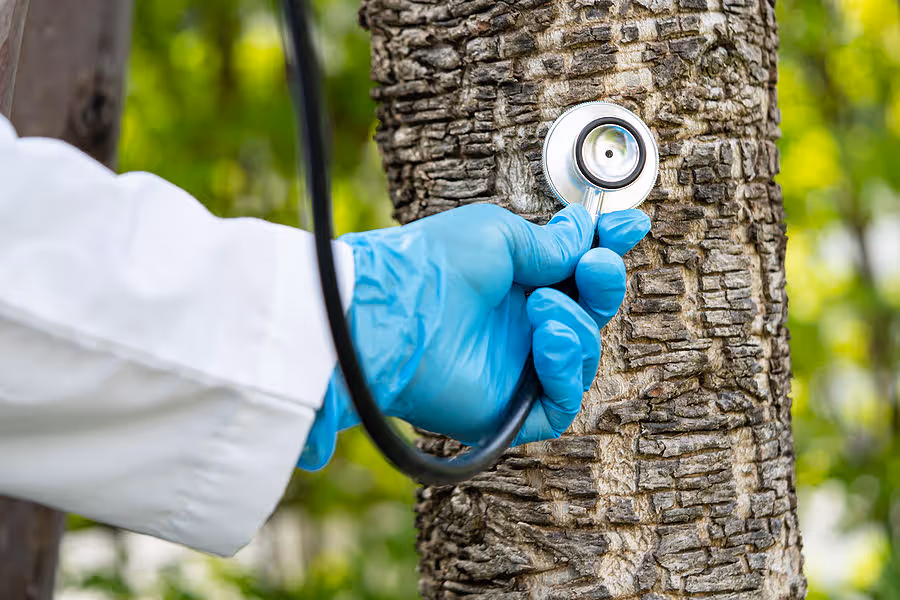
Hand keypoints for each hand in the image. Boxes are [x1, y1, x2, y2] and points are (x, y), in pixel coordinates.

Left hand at [299, 204, 649, 468]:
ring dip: (577, 325)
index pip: (574, 272)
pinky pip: (563, 402)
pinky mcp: (509, 409)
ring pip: (582, 355)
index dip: (605, 250)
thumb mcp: (498, 234)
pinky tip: (546, 339)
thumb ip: (549, 243)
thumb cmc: (433, 265)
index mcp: (513, 283)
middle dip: (602, 286)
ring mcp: (515, 368)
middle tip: (596, 265)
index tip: (628, 226)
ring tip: (540, 307)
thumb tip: (582, 232)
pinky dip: (565, 370)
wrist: (395, 311)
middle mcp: (517, 326)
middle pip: (588, 314)